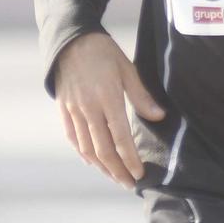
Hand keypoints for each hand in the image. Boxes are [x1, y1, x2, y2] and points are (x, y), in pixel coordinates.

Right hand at [52, 32, 165, 189]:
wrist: (71, 38)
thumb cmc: (103, 52)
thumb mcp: (126, 69)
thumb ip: (141, 95)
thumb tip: (159, 116)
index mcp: (107, 98)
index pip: (121, 138)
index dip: (130, 160)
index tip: (140, 174)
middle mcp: (89, 108)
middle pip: (103, 150)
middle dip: (117, 171)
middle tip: (129, 184)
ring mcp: (74, 110)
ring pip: (87, 148)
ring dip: (101, 167)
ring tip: (114, 176)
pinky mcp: (64, 108)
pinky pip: (72, 137)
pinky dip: (83, 153)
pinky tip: (93, 161)